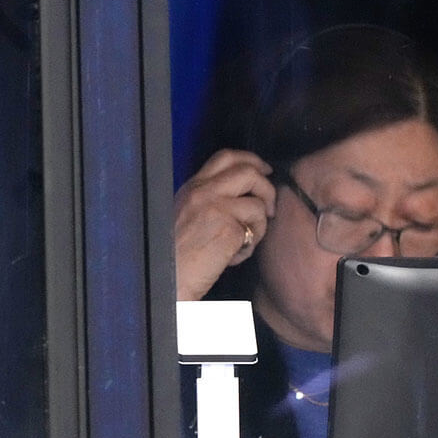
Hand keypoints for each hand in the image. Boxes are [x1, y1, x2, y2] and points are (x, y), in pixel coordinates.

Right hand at [174, 149, 275, 300]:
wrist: (167, 280)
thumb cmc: (176, 256)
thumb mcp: (186, 215)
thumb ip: (208, 200)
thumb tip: (244, 195)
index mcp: (192, 187)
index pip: (226, 157)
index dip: (252, 161)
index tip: (264, 172)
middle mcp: (203, 192)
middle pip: (249, 172)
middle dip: (267, 187)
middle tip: (269, 207)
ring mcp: (216, 209)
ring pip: (258, 204)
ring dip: (259, 225)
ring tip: (244, 243)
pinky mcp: (228, 230)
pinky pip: (255, 231)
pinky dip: (249, 247)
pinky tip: (232, 258)